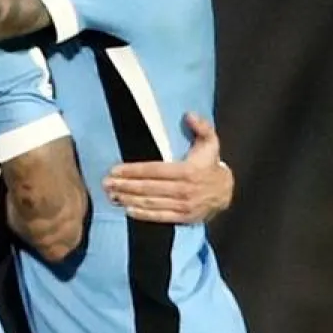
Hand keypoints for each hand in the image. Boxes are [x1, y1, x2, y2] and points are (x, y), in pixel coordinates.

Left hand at [102, 112, 232, 222]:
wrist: (226, 191)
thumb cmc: (210, 163)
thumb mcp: (210, 142)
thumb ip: (201, 126)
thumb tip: (188, 114)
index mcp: (188, 171)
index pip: (154, 170)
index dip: (133, 170)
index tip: (115, 169)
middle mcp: (185, 189)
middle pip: (149, 187)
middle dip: (125, 185)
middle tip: (106, 183)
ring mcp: (184, 206)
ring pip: (151, 202)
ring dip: (129, 199)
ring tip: (111, 195)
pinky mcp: (184, 218)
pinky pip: (160, 216)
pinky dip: (143, 214)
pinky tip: (127, 209)